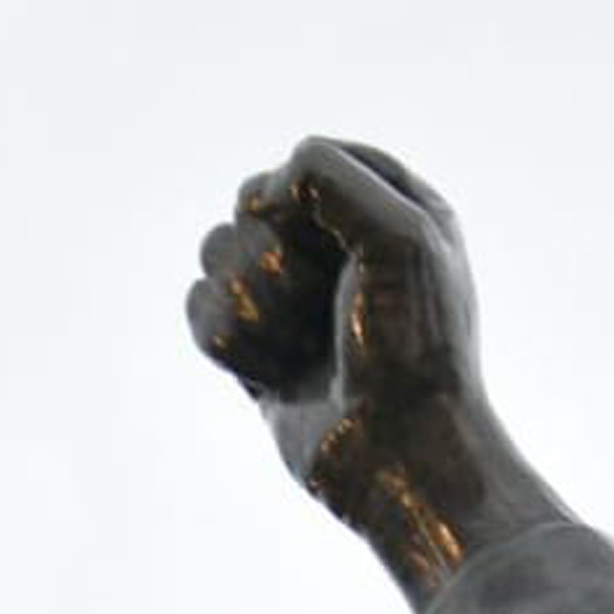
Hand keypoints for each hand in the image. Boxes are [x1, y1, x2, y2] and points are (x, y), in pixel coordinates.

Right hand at [188, 137, 561, 602]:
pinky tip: (280, 377)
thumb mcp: (400, 236)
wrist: (398, 452)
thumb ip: (331, 176)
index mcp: (386, 208)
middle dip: (274, 260)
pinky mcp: (256, 350)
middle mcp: (336, 248)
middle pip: (247, 205)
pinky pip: (199, 310)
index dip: (301, 198)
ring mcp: (292, 300)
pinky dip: (234, 345)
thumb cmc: (413, 348)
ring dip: (257, 308)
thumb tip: (261, 194)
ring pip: (214, 254)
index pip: (307, 160)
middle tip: (327, 308)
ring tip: (307, 350)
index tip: (332, 244)